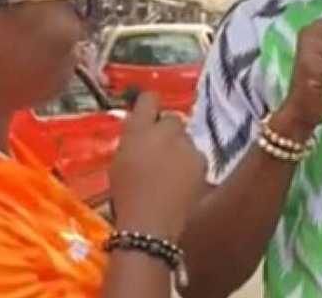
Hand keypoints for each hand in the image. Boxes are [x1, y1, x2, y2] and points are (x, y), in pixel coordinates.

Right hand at [110, 93, 204, 240]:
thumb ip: (131, 139)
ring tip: (170, 172)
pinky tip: (182, 182)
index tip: (149, 114)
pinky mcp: (203, 162)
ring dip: (179, 149)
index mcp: (138, 129)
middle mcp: (164, 131)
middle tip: (159, 150)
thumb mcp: (118, 160)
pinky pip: (196, 156)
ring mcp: (186, 146)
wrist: (150, 222)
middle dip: (167, 130)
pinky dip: (191, 165)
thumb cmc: (125, 193)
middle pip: (172, 119)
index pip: (149, 99)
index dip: (150, 104)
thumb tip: (139, 127)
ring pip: (186, 139)